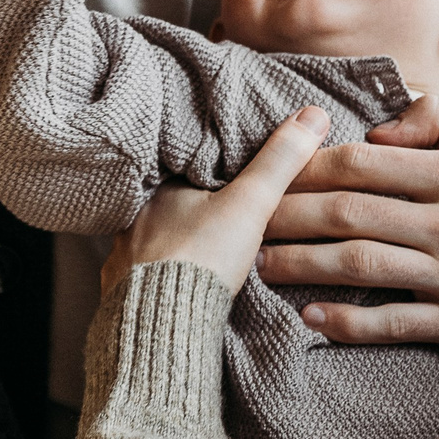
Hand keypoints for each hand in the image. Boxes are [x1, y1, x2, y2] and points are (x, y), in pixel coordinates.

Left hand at [100, 109, 331, 296]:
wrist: (162, 325)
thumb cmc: (202, 258)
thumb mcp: (250, 204)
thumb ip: (280, 162)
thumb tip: (315, 114)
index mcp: (159, 188)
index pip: (186, 165)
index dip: (210, 164)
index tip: (232, 166)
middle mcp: (132, 217)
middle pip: (170, 202)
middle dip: (192, 205)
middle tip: (217, 209)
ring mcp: (123, 255)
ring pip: (155, 237)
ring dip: (176, 239)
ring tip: (200, 243)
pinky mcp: (123, 290)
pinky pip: (144, 271)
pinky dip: (163, 270)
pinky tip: (177, 276)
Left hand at [258, 96, 438, 356]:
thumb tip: (381, 128)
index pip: (365, 165)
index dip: (309, 166)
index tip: (275, 170)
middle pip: (350, 213)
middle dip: (289, 214)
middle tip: (249, 219)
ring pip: (361, 265)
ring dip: (302, 264)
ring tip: (261, 264)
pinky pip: (392, 324)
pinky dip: (348, 322)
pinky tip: (311, 316)